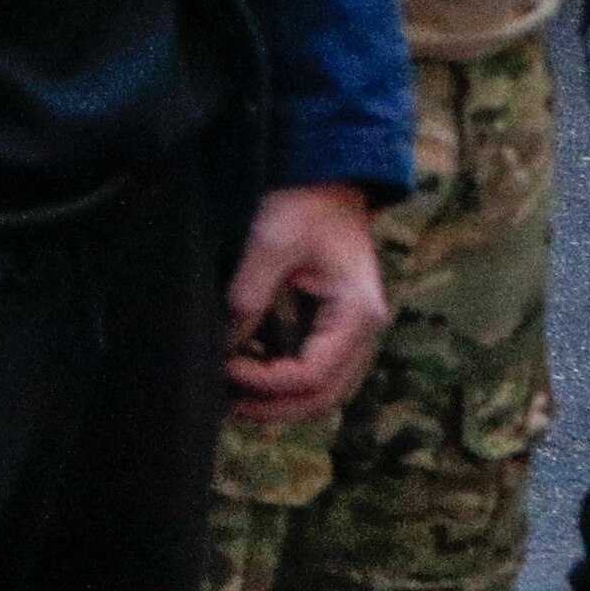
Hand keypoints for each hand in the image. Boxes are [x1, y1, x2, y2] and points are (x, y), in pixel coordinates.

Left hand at [223, 183, 387, 424]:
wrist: (328, 183)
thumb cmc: (305, 205)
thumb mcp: (273, 240)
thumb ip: (250, 292)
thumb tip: (225, 343)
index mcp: (356, 312)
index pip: (312, 373)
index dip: (266, 381)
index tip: (226, 366)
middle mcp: (364, 331)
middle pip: (323, 395)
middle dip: (275, 407)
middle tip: (229, 405)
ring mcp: (354, 332)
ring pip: (323, 390)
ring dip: (282, 402)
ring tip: (236, 400)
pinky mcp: (338, 328)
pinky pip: (318, 371)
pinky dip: (287, 383)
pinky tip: (252, 378)